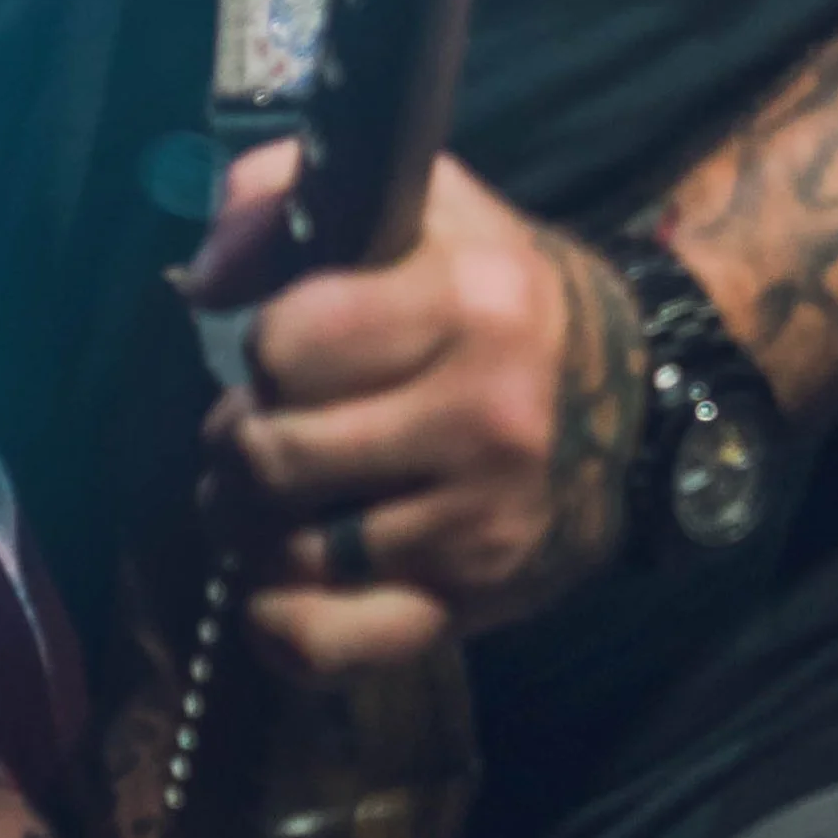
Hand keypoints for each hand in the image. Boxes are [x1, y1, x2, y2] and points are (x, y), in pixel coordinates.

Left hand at [183, 145, 647, 674]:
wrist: (632, 397)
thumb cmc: (495, 292)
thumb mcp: (418, 204)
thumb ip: (289, 194)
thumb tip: (205, 278)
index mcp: (469, 301)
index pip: (286, 344)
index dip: (269, 347)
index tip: (296, 349)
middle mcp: (485, 417)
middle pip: (272, 456)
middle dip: (242, 439)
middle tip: (267, 427)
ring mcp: (479, 523)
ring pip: (282, 552)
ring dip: (248, 525)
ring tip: (274, 494)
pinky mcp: (469, 602)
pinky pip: (328, 644)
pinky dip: (278, 624)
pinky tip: (277, 586)